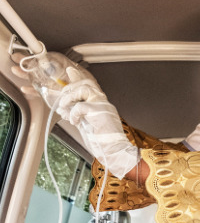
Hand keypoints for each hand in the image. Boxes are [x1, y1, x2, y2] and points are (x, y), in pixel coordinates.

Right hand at [11, 51, 96, 107]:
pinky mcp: (53, 96)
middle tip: (17, 58)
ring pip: (38, 79)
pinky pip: (41, 92)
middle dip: (29, 64)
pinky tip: (26, 88)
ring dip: (27, 75)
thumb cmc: (90, 91)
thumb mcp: (86, 81)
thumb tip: (70, 69)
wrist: (91, 105)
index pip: (51, 62)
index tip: (32, 54)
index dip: (40, 57)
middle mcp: (58, 78)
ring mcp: (55, 87)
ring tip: (17, 70)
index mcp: (66, 71)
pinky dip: (33, 90)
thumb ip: (78, 76)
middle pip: (41, 69)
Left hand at [12, 51, 138, 178]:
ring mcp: (103, 106)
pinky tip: (74, 121)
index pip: (89, 86)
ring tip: (65, 109)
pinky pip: (80, 106)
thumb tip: (63, 108)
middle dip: (69, 89)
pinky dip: (73, 113)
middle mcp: (103, 103)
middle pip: (86, 84)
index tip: (70, 71)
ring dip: (69, 98)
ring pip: (84, 89)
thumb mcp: (85, 125)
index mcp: (101, 105)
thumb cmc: (102, 143)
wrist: (114, 152)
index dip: (78, 77)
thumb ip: (76, 114)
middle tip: (61, 100)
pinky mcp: (99, 112)